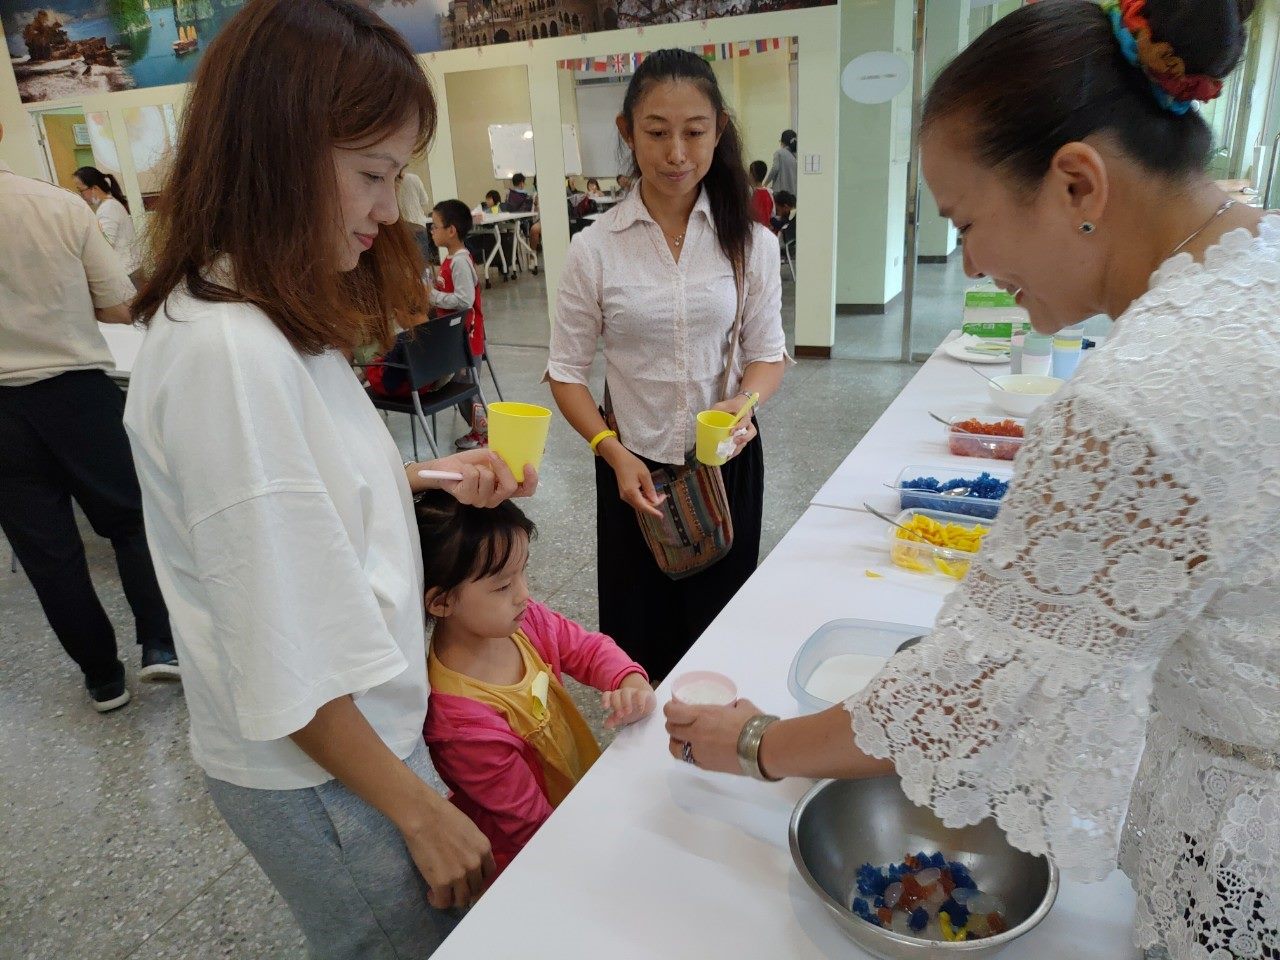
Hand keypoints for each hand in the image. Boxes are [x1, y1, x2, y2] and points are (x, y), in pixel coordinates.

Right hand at [400, 796, 496, 909]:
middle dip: (465, 889)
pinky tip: (431, 894)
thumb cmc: (442, 816)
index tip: (468, 878)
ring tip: (442, 892)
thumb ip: (474, 848)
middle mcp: (475, 864)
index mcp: (484, 849)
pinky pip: (443, 902)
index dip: (478, 877)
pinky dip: (437, 901)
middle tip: (453, 886)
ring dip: (453, 898)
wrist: (423, 816)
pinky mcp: (442, 883)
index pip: (489, 873)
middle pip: (476, 888)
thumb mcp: (469, 830)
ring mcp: (460, 875)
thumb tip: (470, 862)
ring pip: (462, 899)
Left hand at [406, 450, 538, 504]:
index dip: (531, 480)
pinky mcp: (466, 497)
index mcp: (504, 488)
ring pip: (489, 478)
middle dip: (502, 467)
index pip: (526, 491)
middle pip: (509, 486)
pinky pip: (472, 476)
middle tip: (493, 455)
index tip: (527, 465)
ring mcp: (480, 500)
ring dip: (480, 466)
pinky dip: (468, 467)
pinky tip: (463, 471)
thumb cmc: (470, 462)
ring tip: (472, 468)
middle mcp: (495, 498)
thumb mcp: (491, 456)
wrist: (445, 467)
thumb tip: (532, 447)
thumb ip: (507, 456)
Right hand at [600, 442, 664, 517]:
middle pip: (642, 506)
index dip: (653, 512)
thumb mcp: (645, 475)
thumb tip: (655, 500)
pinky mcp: (624, 493)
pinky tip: (650, 494)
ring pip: (639, 504)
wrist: (619, 459)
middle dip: (653, 504)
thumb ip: (650, 489)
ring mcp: (624, 496)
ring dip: (649, 502)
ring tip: (659, 494)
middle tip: (663, 496)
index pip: (644, 506)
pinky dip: (644, 499)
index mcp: (631, 493)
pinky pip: (636, 500)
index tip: (661, 516)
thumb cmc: (632, 464)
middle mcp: (626, 497)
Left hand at [601, 674, 655, 728]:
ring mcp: (633, 691)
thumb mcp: (622, 717)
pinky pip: (640, 693)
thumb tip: (606, 726)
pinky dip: (640, 701)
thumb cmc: (632, 711)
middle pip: (616, 693)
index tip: (605, 707)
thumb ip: (614, 720)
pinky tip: (640, 709)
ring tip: (628, 712)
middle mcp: (623, 693)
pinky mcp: (643, 693)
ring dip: (626, 702)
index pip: (607, 694)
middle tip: (620, 715)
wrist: (647, 705)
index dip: (605, 699)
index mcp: (616, 698)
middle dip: (616, 704)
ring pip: (626, 691)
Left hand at [664, 697, 763, 775]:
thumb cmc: (754, 724)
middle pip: (672, 730)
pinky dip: (690, 753)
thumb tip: (736, 706)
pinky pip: (690, 759)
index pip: (673, 713)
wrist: (763, 750)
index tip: (673, 707)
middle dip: (673, 724)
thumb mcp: (743, 707)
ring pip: (675, 748)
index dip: (669, 709)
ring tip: (685, 738)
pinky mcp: (706, 766)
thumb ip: (735, 705)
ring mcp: (699, 752)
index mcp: (702, 716)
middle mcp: (696, 734)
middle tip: (680, 721)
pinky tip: (699, 750)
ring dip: (677, 741)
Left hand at [710, 398, 756, 460]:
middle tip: (734, 442)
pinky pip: (740, 446)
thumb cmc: (730, 405)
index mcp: (744, 415)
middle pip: (751, 433)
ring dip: (738, 449)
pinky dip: (734, 452)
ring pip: (746, 441)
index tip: (731, 431)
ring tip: (729, 455)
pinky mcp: (741, 437)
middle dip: (743, 439)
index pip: (745, 421)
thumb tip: (705, 416)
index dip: (740, 427)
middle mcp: (748, 424)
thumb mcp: (722, 404)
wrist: (739, 406)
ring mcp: (745, 432)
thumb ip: (716, 409)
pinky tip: (727, 457)